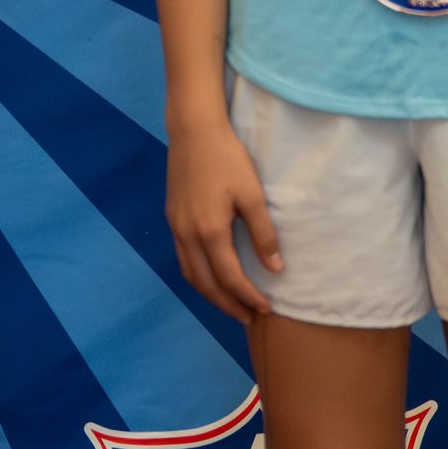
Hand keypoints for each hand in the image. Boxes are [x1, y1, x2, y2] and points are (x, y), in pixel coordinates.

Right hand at [166, 117, 280, 323]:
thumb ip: (263, 234)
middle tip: (249, 317)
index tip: (266, 309)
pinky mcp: (171, 218)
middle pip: (205, 284)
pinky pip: (183, 259)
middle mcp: (187, 235)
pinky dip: (198, 276)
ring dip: (210, 294)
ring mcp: (175, 227)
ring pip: (190, 274)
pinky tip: (211, 274)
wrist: (193, 130)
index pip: (230, 278)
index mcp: (209, 232)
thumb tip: (275, 269)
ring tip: (231, 304)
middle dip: (228, 305)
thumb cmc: (227, 158)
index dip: (248, 297)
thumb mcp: (252, 194)